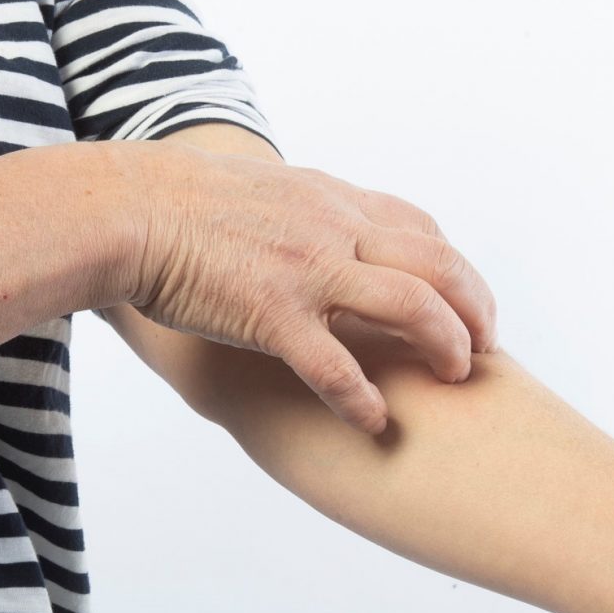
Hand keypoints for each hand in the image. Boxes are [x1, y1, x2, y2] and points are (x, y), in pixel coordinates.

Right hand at [112, 140, 496, 433]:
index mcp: (331, 200)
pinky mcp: (272, 313)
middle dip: (475, 308)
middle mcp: (334, 229)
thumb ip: (298, 212)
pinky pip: (336, 364)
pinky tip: (375, 422)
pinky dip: (365, 397)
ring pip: (412, 304)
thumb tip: (308, 231)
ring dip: (445, 344)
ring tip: (456, 378)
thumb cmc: (177, 202)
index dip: (454, 267)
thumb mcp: (258, 190)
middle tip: (485, 348)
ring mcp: (309, 270)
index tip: (465, 301)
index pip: (420, 228)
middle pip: (439, 263)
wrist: (128, 209)